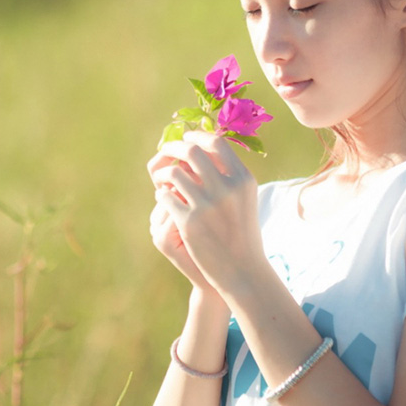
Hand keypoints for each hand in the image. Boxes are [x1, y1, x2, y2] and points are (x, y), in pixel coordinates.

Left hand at [147, 132, 267, 292]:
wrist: (242, 270)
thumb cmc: (241, 231)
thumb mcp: (244, 198)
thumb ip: (228, 172)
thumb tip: (205, 142)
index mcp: (243, 179)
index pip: (217, 143)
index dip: (198, 136)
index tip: (186, 137)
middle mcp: (227, 188)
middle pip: (192, 151)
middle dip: (174, 146)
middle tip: (165, 149)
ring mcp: (207, 205)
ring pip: (173, 173)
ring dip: (163, 172)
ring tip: (161, 178)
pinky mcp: (189, 222)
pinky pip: (165, 196)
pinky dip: (161, 193)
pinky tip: (164, 198)